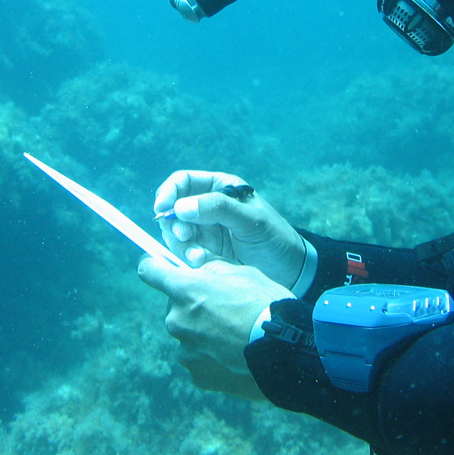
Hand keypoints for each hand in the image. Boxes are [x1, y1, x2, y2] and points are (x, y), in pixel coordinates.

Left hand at [138, 257, 293, 399]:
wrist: (287, 350)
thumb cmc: (266, 305)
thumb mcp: (242, 272)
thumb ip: (211, 268)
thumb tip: (196, 267)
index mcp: (185, 290)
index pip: (149, 271)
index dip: (154, 266)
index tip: (159, 267)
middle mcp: (177, 320)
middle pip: (175, 306)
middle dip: (192, 305)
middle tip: (223, 308)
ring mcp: (185, 351)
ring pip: (188, 334)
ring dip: (203, 332)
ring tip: (234, 335)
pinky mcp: (197, 375)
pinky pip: (199, 358)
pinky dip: (212, 355)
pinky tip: (235, 352)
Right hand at [154, 170, 307, 288]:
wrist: (290, 272)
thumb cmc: (275, 239)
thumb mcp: (251, 221)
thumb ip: (218, 209)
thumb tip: (181, 206)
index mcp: (220, 188)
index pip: (182, 182)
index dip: (168, 192)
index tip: (163, 209)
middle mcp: (208, 207)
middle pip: (174, 209)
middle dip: (174, 223)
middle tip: (186, 236)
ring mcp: (205, 231)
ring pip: (176, 233)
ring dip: (181, 244)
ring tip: (200, 257)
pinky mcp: (205, 252)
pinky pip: (185, 252)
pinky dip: (188, 258)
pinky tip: (204, 264)